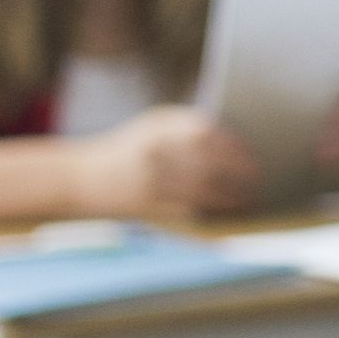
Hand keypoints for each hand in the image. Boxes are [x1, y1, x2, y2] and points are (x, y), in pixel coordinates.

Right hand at [76, 104, 264, 222]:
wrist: (79, 179)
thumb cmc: (127, 150)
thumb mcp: (152, 127)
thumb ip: (186, 126)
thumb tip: (234, 137)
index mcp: (156, 128)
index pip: (204, 132)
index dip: (233, 144)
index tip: (252, 154)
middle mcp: (152, 152)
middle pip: (207, 161)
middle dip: (238, 171)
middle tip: (259, 178)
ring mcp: (147, 180)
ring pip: (200, 188)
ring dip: (230, 194)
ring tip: (249, 197)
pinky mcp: (144, 205)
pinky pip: (186, 209)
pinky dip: (210, 210)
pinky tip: (226, 211)